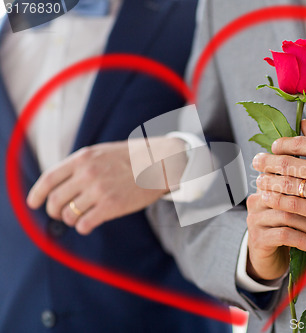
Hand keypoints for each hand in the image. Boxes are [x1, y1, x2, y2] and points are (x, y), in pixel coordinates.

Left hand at [27, 137, 187, 234]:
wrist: (161, 162)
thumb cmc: (133, 158)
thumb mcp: (102, 152)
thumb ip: (81, 165)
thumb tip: (61, 184)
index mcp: (83, 158)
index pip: (49, 179)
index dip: (37, 194)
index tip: (34, 203)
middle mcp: (87, 174)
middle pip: (55, 200)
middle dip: (53, 211)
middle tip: (60, 214)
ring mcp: (99, 190)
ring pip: (69, 214)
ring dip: (70, 219)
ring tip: (79, 217)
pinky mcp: (112, 206)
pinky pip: (84, 223)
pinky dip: (82, 227)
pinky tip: (88, 224)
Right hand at [246, 191, 305, 280]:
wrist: (266, 261)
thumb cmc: (281, 233)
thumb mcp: (288, 213)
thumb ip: (297, 201)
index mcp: (265, 190)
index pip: (287, 183)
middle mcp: (256, 202)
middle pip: (288, 199)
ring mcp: (255, 220)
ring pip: (287, 217)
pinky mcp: (258, 238)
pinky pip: (283, 235)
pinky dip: (301, 240)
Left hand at [253, 119, 305, 231]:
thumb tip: (302, 124)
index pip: (297, 144)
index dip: (279, 145)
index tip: (273, 147)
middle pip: (286, 164)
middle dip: (266, 162)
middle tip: (256, 161)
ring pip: (287, 187)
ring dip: (268, 182)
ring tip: (259, 180)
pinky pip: (295, 207)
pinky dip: (278, 201)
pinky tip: (270, 198)